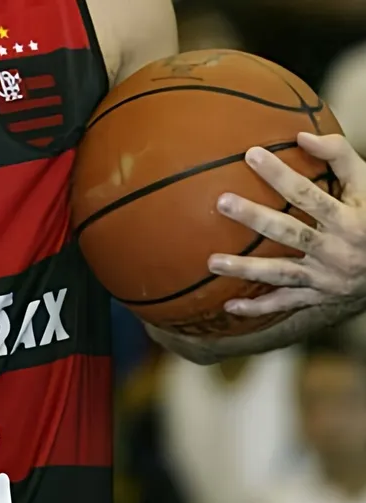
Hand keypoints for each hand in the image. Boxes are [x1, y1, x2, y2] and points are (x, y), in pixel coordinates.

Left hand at [208, 133, 365, 316]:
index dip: (280, 174)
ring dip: (246, 269)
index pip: (308, 193)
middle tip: (222, 202)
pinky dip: (258, 308)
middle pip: (288, 231)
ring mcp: (324, 277)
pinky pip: (285, 304)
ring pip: (280, 273)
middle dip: (254, 217)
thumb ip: (340, 156)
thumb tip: (301, 135)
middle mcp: (334, 250)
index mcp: (347, 219)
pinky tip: (229, 307)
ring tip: (212, 262)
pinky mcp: (317, 297)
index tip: (250, 154)